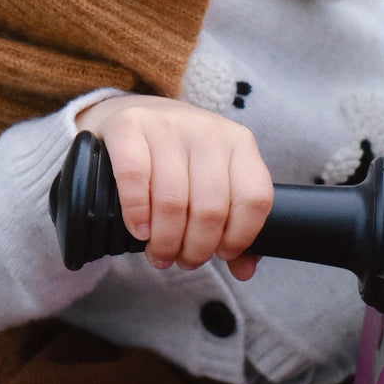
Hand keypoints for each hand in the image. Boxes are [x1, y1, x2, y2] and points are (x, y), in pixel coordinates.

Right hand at [73, 94, 272, 280]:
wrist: (134, 114)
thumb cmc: (180, 158)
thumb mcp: (216, 179)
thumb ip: (235, 223)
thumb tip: (244, 270)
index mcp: (238, 143)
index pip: (254, 198)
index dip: (240, 236)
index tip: (221, 253)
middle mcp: (206, 130)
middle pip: (210, 207)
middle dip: (195, 248)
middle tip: (182, 260)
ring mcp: (166, 125)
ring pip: (172, 199)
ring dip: (165, 240)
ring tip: (160, 253)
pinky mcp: (129, 126)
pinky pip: (134, 178)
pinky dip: (136, 213)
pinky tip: (139, 230)